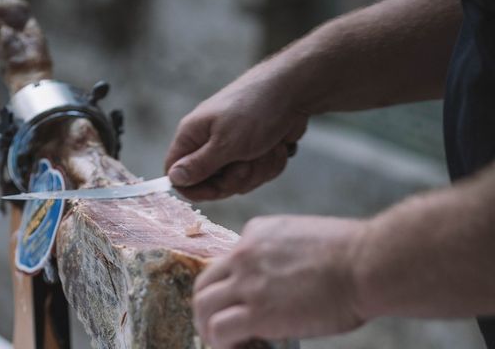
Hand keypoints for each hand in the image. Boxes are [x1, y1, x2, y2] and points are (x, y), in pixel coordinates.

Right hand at [164, 69, 307, 200]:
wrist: (294, 92)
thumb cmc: (255, 111)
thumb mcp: (225, 144)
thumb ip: (198, 165)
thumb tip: (172, 179)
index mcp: (193, 135)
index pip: (176, 173)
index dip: (193, 188)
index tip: (215, 189)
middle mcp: (210, 142)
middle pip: (212, 183)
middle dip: (236, 178)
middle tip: (246, 160)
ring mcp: (234, 147)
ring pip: (240, 181)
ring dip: (258, 169)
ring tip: (266, 147)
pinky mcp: (256, 150)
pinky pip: (259, 173)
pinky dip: (271, 162)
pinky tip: (277, 146)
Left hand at [193, 215, 365, 346]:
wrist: (366, 263)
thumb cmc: (351, 253)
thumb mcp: (303, 237)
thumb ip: (282, 253)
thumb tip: (279, 282)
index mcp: (256, 233)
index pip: (228, 262)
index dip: (229, 287)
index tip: (238, 304)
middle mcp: (244, 253)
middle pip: (205, 283)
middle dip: (206, 307)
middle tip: (216, 325)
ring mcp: (248, 282)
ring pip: (203, 306)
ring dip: (208, 327)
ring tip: (221, 342)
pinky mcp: (257, 312)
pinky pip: (219, 330)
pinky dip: (220, 343)